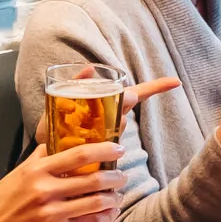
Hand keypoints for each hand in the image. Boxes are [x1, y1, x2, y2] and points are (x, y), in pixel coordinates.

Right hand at [0, 141, 128, 221]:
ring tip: (118, 194)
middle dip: (115, 177)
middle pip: (93, 180)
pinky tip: (111, 212)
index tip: (118, 148)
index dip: (104, 150)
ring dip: (113, 198)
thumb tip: (61, 141)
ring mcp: (52, 213)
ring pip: (96, 203)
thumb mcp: (18, 172)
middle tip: (121, 175)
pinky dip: (106, 217)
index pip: (79, 155)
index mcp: (37, 170)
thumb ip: (41, 158)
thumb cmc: (0, 201)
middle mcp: (45, 190)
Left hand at [34, 75, 181, 147]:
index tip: (176, 82)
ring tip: (80, 127)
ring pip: (119, 124)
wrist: (45, 154)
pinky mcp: (105, 154)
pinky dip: (101, 147)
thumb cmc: (54, 127)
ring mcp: (110, 135)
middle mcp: (113, 119)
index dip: (156, 87)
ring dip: (106, 123)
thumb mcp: (58, 102)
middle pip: (127, 106)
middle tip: (113, 106)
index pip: (136, 94)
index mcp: (108, 104)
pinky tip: (86, 147)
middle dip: (123, 103)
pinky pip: (110, 148)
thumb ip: (74, 84)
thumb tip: (89, 68)